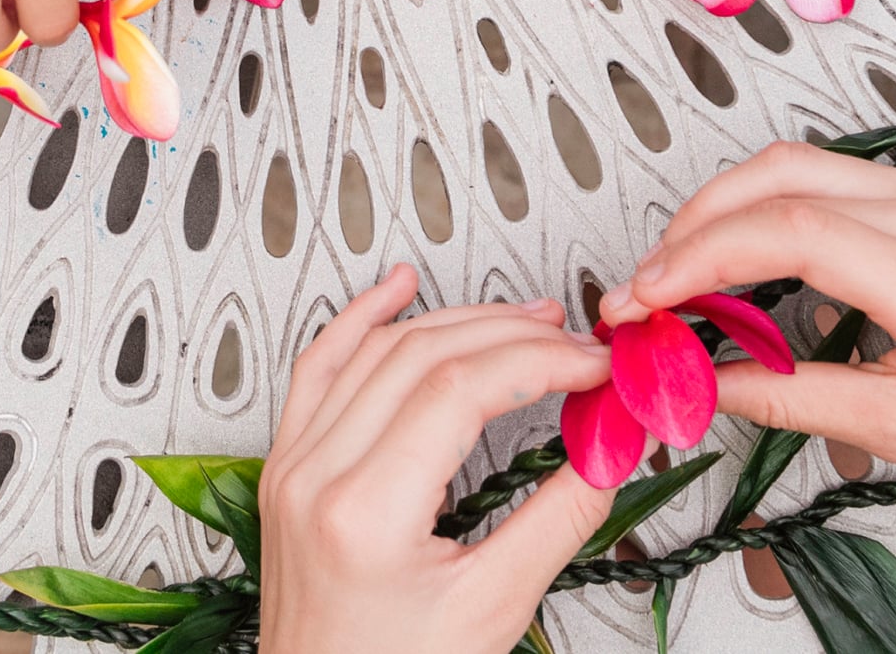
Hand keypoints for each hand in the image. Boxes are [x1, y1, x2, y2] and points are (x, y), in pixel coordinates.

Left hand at [259, 265, 612, 653]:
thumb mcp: (493, 607)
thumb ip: (559, 518)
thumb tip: (608, 449)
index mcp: (364, 514)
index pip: (460, 388)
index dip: (538, 359)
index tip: (591, 364)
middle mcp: (316, 478)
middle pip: (422, 355)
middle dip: (510, 334)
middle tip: (572, 340)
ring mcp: (293, 467)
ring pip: (375, 349)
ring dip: (454, 318)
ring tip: (522, 317)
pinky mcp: (287, 468)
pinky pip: (319, 367)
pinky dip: (362, 319)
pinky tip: (398, 289)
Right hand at [601, 144, 895, 517]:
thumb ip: (790, 399)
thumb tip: (704, 383)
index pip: (788, 233)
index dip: (698, 259)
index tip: (646, 299)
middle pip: (775, 181)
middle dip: (690, 229)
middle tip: (644, 291)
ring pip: (790, 166)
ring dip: (719, 211)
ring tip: (677, 275)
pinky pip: (819, 177)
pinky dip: (760, 207)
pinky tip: (734, 254)